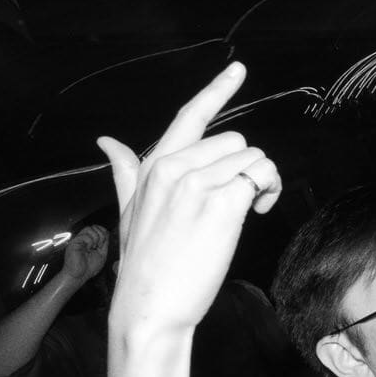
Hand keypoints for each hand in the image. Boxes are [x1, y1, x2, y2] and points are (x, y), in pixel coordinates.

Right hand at [60, 225, 110, 283]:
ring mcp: (78, 240)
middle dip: (101, 235)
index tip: (103, 242)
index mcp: (90, 242)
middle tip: (99, 245)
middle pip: (94, 227)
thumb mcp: (102, 254)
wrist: (79, 276)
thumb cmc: (89, 268)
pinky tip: (88, 249)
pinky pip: (84, 236)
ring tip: (94, 247)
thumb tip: (107, 233)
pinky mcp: (73, 243)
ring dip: (95, 237)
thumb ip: (104, 243)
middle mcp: (83, 240)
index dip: (103, 232)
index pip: (97, 229)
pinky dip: (89, 241)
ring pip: (89, 228)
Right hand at [97, 63, 280, 336]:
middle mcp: (174, 167)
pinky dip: (268, 191)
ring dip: (263, 181)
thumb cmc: (145, 264)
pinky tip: (258, 213)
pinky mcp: (221, 203)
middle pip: (236, 140)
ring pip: (253, 157)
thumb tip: (107, 142)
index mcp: (154, 167)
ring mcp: (196, 183)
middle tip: (245, 200)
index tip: (238, 69)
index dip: (217, 89)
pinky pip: (260, 176)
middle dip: (248, 166)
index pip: (190, 116)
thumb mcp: (129, 211)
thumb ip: (125, 172)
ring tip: (250, 210)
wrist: (149, 307)